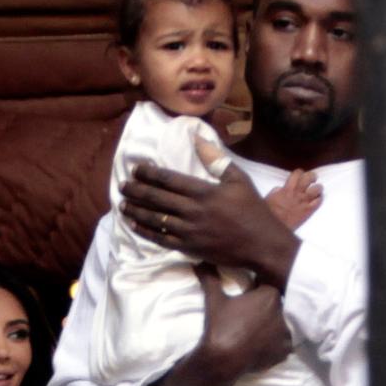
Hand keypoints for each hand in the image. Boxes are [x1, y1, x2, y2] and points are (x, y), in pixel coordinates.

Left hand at [119, 160, 299, 289]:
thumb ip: (216, 159)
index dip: (149, 173)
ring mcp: (189, 231)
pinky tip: (134, 225)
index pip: (168, 179)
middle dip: (136, 191)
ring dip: (136, 211)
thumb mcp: (239, 179)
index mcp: (203, 192)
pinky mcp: (189, 247)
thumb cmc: (253, 210)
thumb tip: (197, 138)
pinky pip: (161, 239)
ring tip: (123, 204)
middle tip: (123, 186)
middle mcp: (192, 211)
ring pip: (155, 219)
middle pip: (156, 198)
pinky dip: (145, 231)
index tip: (136, 169)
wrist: (262, 245)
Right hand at [143, 263, 292, 385]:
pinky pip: (282, 345)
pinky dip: (274, 345)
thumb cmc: (220, 325)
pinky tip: (260, 345)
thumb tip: (200, 263)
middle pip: (275, 307)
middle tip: (248, 318)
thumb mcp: (214, 299)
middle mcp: (283, 312)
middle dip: (265, 310)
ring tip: (254, 333)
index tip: (246, 299)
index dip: (256, 293)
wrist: (222, 358)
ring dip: (271, 327)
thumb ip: (210, 277)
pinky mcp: (284, 352)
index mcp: (270, 295)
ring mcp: (285, 334)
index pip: (267, 288)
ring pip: (281, 325)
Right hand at [265, 169, 321, 229]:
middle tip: (312, 179)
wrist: (274, 227)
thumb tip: (281, 188)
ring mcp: (304, 202)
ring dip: (318, 188)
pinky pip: (319, 201)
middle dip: (312, 176)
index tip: (300, 175)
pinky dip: (319, 198)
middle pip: (309, 178)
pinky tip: (317, 199)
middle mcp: (297, 193)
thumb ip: (278, 191)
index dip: (300, 173)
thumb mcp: (270, 197)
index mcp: (287, 188)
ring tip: (316, 190)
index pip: (297, 173)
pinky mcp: (308, 211)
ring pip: (317, 189)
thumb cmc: (270, 213)